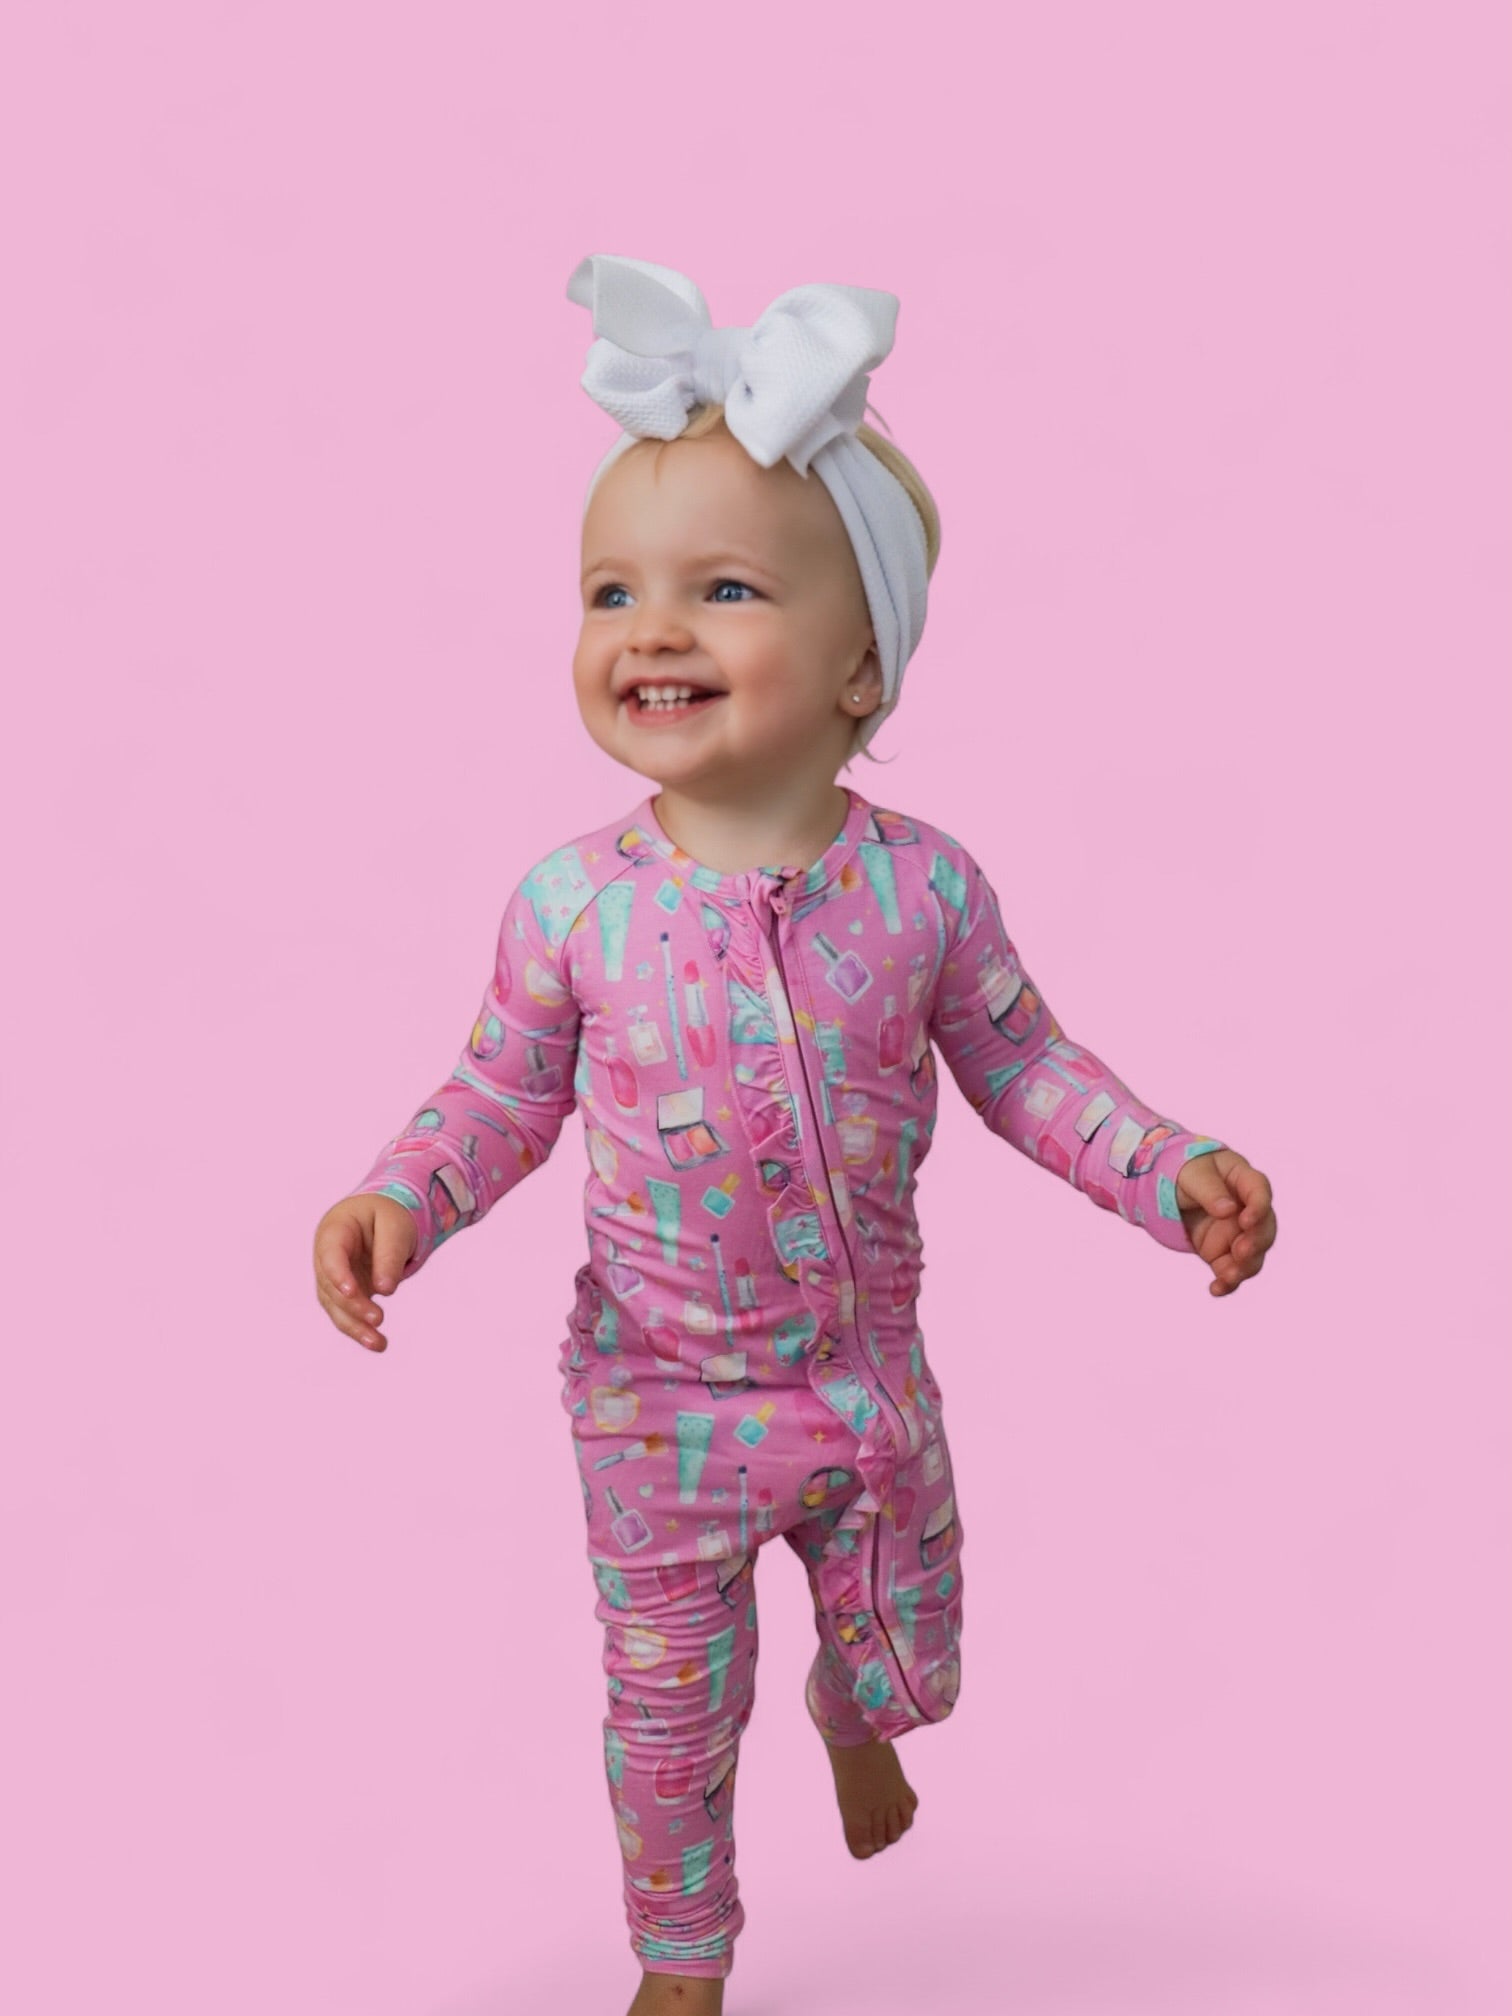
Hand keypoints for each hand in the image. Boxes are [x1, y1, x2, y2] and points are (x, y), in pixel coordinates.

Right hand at [312, 1195, 418, 1350]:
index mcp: (335, 1229)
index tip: (351, 1292)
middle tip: (378, 1319)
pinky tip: (377, 1343)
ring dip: (355, 1326)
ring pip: (336, 1306)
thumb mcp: (396, 1226)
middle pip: (331, 1286)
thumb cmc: (388, 1215)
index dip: (338, 1274)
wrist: (383, 1217)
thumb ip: (390, 1255)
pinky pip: (347, 1314)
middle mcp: (326, 1256)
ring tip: (379, 1344)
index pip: (330, 1254)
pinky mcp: (344, 1293)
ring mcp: (332, 1276)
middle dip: (353, 1305)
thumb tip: (385, 1290)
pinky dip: (360, 1328)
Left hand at [1175, 1148, 1275, 1297]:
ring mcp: (1239, 1233)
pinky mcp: (1225, 1252)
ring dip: (1244, 1267)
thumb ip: (1210, 1191)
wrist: (1174, 1189)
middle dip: (1255, 1243)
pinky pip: (1232, 1270)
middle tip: (1240, 1251)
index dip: (1258, 1207)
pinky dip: (1227, 1282)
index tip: (1246, 1220)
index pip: (1260, 1192)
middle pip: (1264, 1229)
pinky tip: (1216, 1289)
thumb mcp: (1193, 1175)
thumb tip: (1228, 1210)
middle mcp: (1249, 1210)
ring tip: (1228, 1276)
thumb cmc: (1188, 1172)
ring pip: (1253, 1255)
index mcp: (1244, 1180)